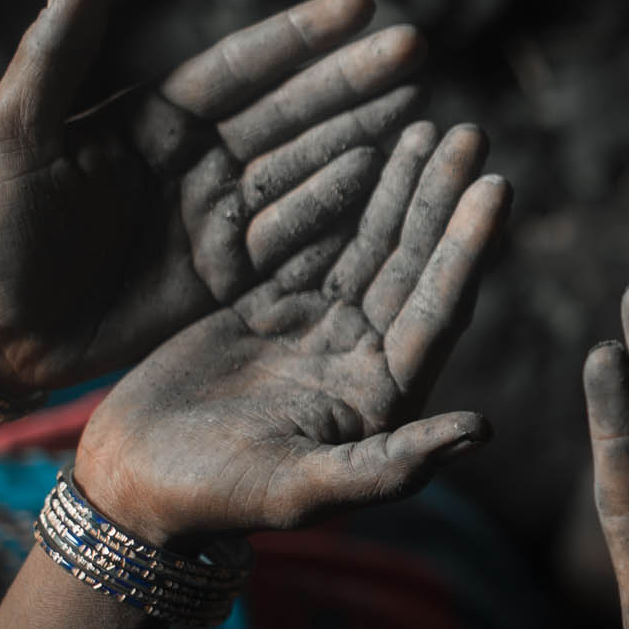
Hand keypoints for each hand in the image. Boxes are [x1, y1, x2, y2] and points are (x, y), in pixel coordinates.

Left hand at [0, 0, 425, 397]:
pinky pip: (291, 237)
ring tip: (422, 114)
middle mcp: (196, 159)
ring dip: (361, 140)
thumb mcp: (12, 132)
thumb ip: (56, 53)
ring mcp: (215, 215)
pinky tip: (384, 186)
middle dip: (352, 82)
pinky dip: (336, 213)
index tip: (361, 5)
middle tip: (416, 51)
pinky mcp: (224, 274)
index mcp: (153, 118)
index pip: (240, 66)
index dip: (300, 37)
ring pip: (303, 169)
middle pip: (289, 111)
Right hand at [74, 121, 509, 546]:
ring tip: (428, 127)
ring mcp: (317, 327)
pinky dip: (337, 197)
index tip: (497, 186)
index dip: (467, 249)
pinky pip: (314, 240)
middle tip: (471, 134)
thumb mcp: (301, 489)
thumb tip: (483, 430)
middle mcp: (361, 356)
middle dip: (441, 199)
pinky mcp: (270, 306)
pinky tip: (360, 146)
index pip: (436, 309)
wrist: (130, 484)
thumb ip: (391, 462)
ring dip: (401, 188)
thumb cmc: (216, 501)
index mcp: (382, 395)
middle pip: (413, 264)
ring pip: (370, 244)